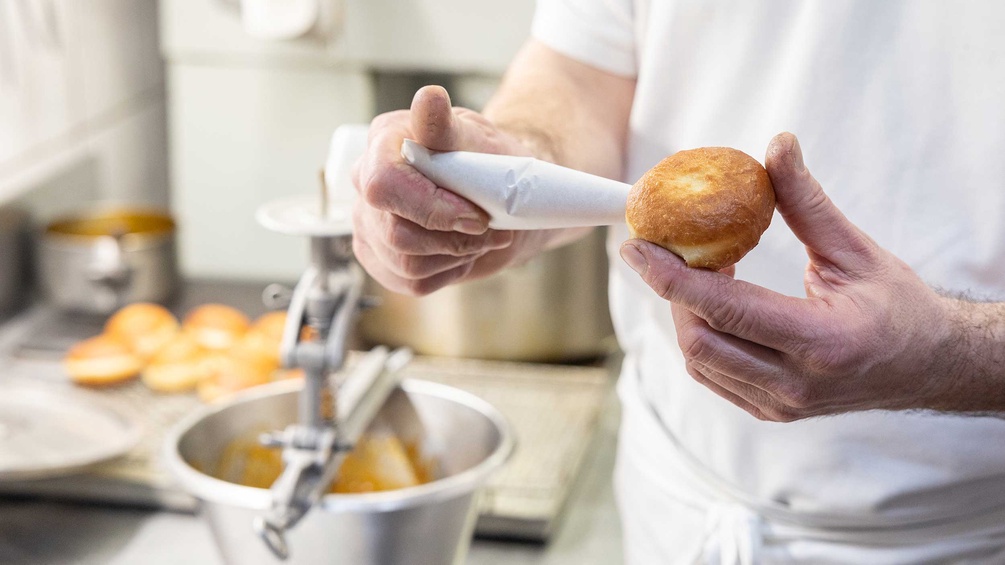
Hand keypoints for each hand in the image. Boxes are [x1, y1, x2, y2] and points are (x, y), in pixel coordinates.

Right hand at [352, 85, 537, 294]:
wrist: (499, 193)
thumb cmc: (487, 159)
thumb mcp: (474, 138)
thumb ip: (444, 125)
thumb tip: (429, 98)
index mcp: (383, 143)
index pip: (383, 186)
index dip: (431, 209)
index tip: (476, 215)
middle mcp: (365, 182)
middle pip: (396, 235)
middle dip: (453, 239)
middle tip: (489, 227)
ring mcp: (368, 224)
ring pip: (407, 264)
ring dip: (456, 256)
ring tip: (479, 237)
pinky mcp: (380, 257)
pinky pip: (412, 282)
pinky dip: (448, 271)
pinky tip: (461, 250)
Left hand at [619, 133, 957, 420]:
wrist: (929, 367)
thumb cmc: (899, 306)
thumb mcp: (857, 250)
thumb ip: (807, 202)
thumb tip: (776, 144)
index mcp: (824, 342)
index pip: (727, 309)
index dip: (672, 277)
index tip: (636, 246)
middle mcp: (797, 384)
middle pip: (700, 341)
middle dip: (675, 294)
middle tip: (679, 252)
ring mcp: (781, 406)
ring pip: (700, 361)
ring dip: (686, 313)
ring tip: (705, 272)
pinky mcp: (771, 412)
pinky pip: (713, 375)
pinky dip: (701, 336)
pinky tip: (715, 303)